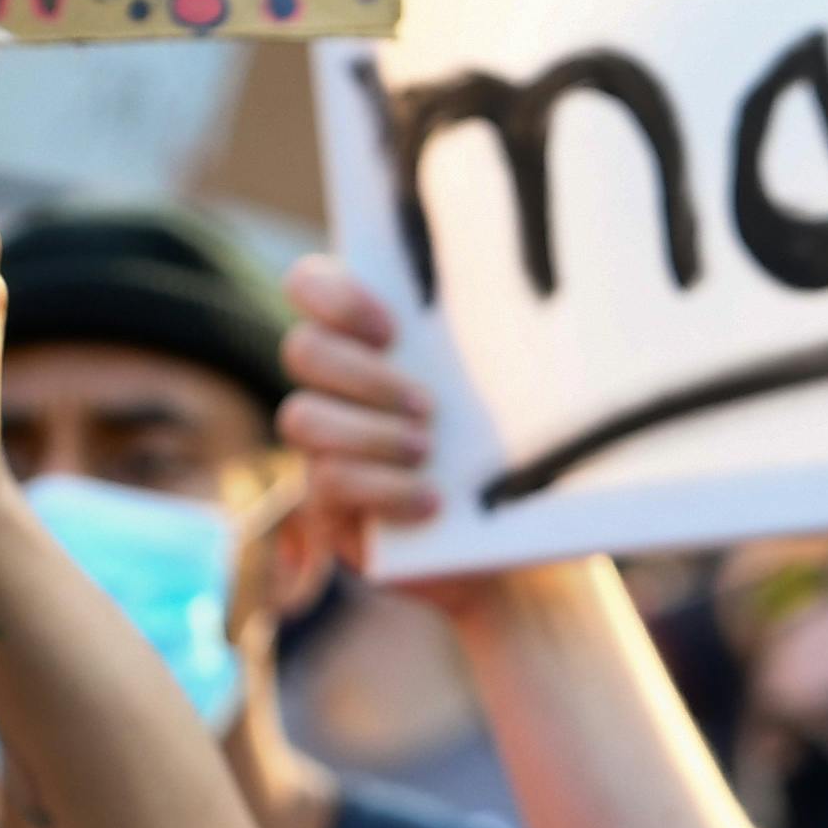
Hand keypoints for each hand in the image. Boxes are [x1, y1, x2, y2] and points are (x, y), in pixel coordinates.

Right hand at [278, 255, 498, 604]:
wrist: (516, 542)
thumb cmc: (517, 451)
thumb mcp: (519, 392)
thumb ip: (502, 341)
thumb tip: (525, 300)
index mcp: (369, 336)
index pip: (311, 285)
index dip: (338, 298)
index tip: (394, 330)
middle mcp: (334, 385)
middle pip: (303, 349)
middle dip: (364, 375)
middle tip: (428, 405)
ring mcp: (323, 445)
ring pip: (302, 417)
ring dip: (369, 433)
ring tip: (428, 452)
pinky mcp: (328, 504)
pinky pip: (329, 482)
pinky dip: (383, 489)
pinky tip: (431, 502)